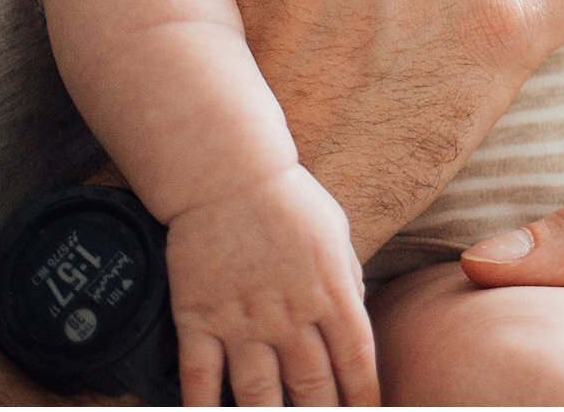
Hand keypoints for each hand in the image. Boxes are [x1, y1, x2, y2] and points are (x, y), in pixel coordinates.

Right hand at [164, 166, 375, 405]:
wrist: (228, 175)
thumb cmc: (288, 199)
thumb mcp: (336, 234)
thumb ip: (347, 279)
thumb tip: (355, 312)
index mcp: (331, 294)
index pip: (356, 362)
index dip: (364, 397)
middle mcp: (291, 318)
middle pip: (312, 388)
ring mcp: (243, 324)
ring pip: (260, 397)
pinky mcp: (200, 321)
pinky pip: (200, 381)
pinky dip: (203, 410)